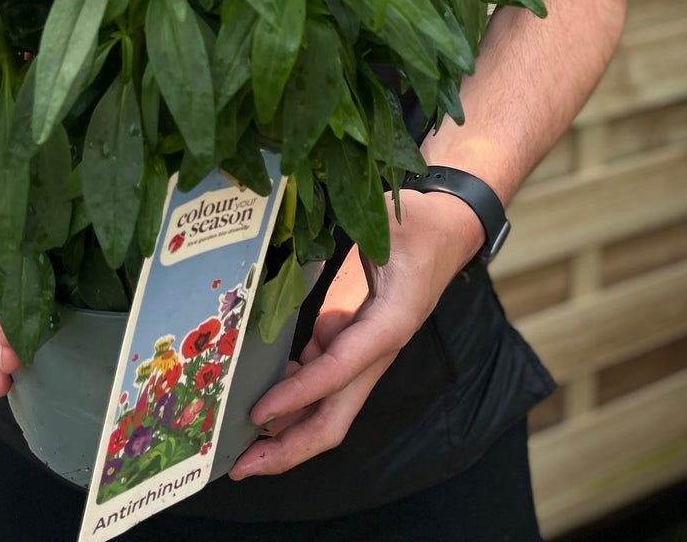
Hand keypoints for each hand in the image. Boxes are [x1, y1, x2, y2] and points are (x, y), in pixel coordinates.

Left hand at [229, 190, 482, 479]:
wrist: (449, 231)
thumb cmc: (422, 224)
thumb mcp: (386, 220)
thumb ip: (347, 228)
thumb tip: (299, 237)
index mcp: (389, 325)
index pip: (337, 370)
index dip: (297, 394)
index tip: (258, 410)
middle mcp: (376, 351)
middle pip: (333, 418)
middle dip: (288, 448)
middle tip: (239, 465)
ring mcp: (363, 353)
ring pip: (325, 409)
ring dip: (284, 432)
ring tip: (236, 445)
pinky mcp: (352, 344)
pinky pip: (319, 384)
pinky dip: (289, 400)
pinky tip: (257, 405)